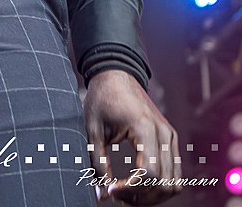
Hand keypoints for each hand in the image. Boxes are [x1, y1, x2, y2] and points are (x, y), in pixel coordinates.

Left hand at [84, 70, 179, 203]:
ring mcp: (170, 135)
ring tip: (129, 193)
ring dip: (154, 195)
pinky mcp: (170, 138)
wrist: (116, 73)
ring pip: (175, 183)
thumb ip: (98, 163)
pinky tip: (139, 184)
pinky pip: (175, 173)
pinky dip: (160, 185)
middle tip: (118, 195)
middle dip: (142, 197)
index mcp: (144, 127)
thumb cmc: (102, 98)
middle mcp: (163, 132)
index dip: (131, 190)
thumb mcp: (93, 130)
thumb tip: (103, 195)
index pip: (149, 173)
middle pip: (165, 183)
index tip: (112, 190)